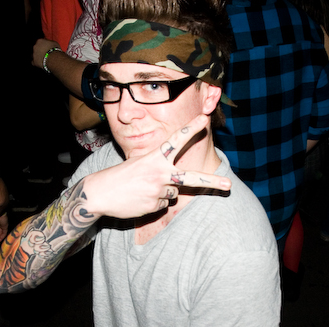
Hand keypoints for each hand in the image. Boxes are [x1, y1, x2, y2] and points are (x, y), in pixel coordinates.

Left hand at [32, 38, 59, 68]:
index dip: (43, 44)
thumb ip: (50, 42)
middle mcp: (35, 46)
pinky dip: (36, 62)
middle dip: (39, 50)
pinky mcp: (34, 62)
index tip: (46, 47)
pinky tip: (40, 63)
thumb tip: (49, 43)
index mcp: (39, 41)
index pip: (40, 41)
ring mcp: (33, 54)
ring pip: (33, 54)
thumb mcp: (54, 43)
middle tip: (44, 53)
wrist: (53, 59)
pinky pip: (33, 62)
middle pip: (36, 47)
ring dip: (37, 56)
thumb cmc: (55, 50)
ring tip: (42, 58)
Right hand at [82, 115, 231, 218]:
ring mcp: (157, 190)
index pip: (175, 141)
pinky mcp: (153, 205)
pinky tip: (140, 199)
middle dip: (212, 181)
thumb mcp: (139, 163)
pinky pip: (163, 205)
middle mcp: (159, 173)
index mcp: (154, 157)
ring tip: (143, 190)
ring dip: (162, 193)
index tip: (205, 119)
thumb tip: (175, 185)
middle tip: (229, 184)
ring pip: (172, 194)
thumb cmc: (121, 176)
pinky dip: (153, 203)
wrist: (99, 193)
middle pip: (191, 178)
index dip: (191, 129)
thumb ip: (159, 167)